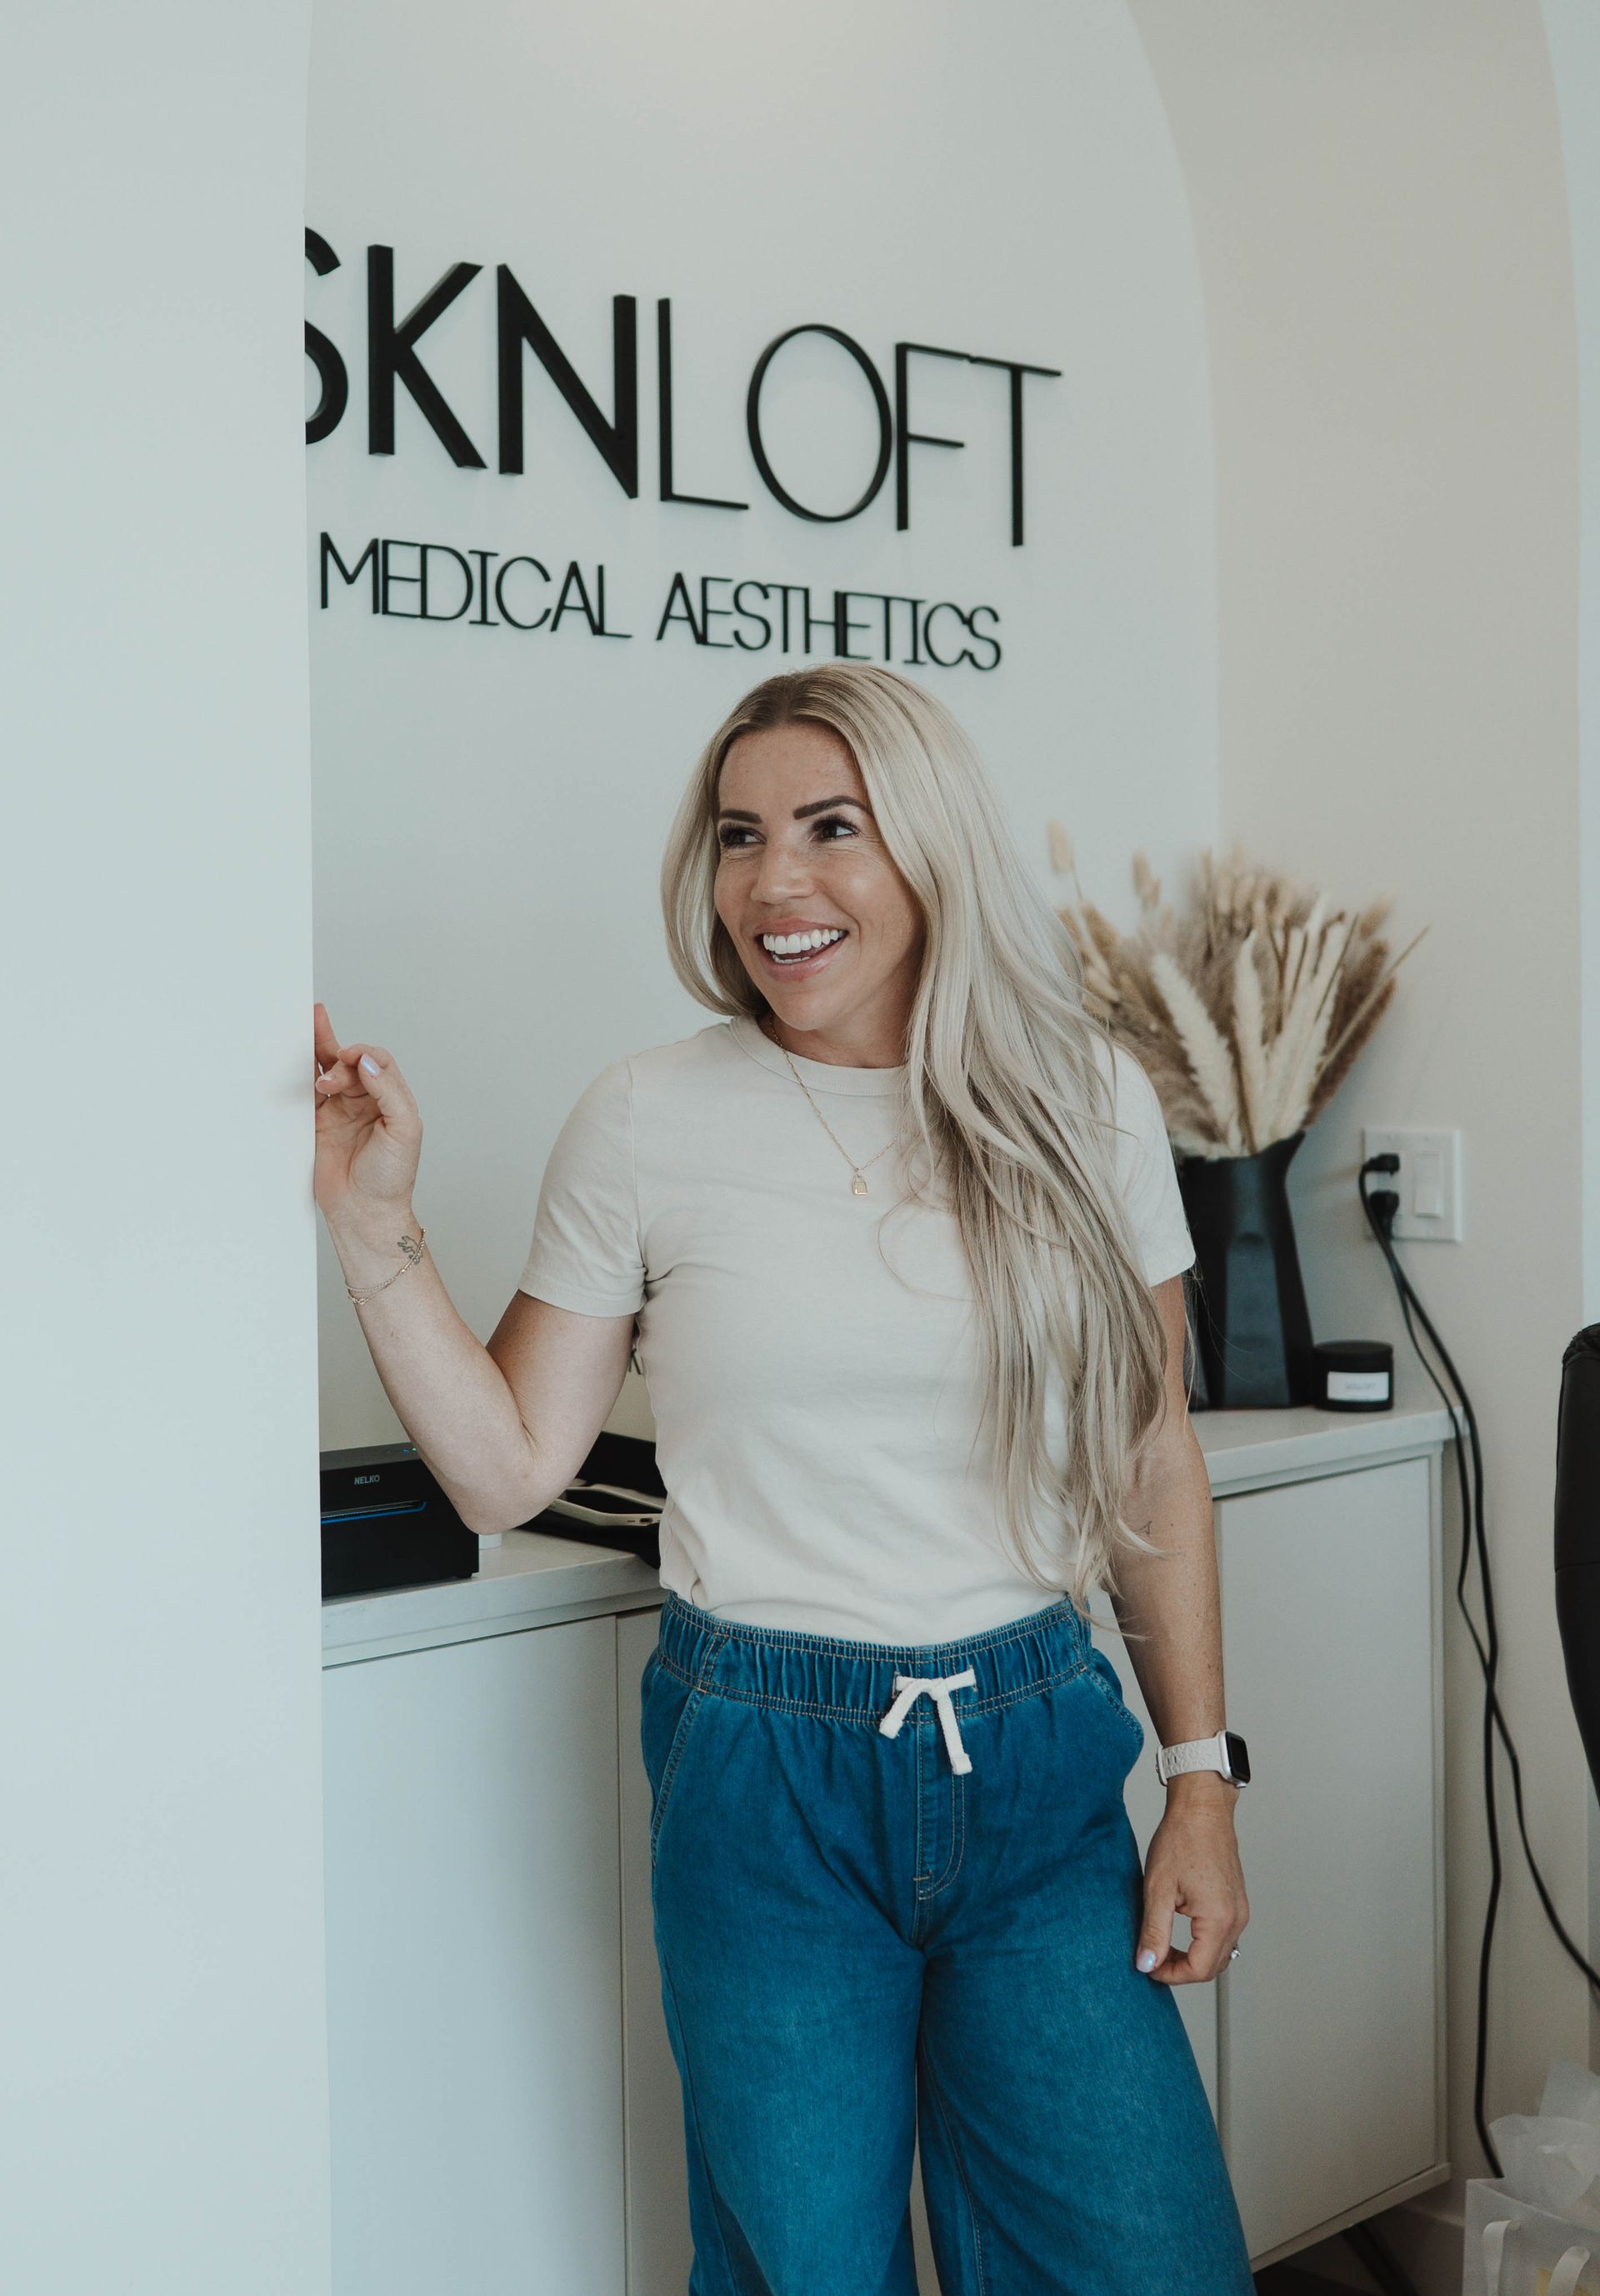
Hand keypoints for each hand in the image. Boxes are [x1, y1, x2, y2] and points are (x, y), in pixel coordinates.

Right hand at [312, 1001, 422, 1226]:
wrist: (364, 1212)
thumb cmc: (391, 1177)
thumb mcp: (404, 1131)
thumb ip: (388, 1092)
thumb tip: (367, 1062)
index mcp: (391, 1100)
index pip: (377, 1063)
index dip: (364, 1055)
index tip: (351, 1059)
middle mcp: (366, 1102)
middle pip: (350, 1063)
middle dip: (337, 1052)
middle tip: (329, 1058)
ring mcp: (340, 1112)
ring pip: (327, 1073)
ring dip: (318, 1055)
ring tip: (307, 1037)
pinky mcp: (318, 1125)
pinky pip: (307, 1095)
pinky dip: (301, 1078)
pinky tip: (295, 1065)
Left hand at [1134, 1776, 1248, 1983]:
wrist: (1201, 1809)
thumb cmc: (1182, 1839)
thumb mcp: (1158, 1889)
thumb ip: (1154, 1932)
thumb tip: (1146, 1964)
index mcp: (1219, 1919)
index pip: (1198, 1970)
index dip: (1170, 1975)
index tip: (1148, 1966)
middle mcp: (1236, 1919)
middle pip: (1211, 1967)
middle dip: (1180, 1970)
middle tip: (1152, 1959)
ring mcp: (1240, 1911)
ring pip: (1219, 1954)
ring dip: (1192, 1958)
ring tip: (1163, 1946)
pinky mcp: (1237, 1903)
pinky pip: (1223, 1936)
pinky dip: (1202, 1943)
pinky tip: (1180, 1932)